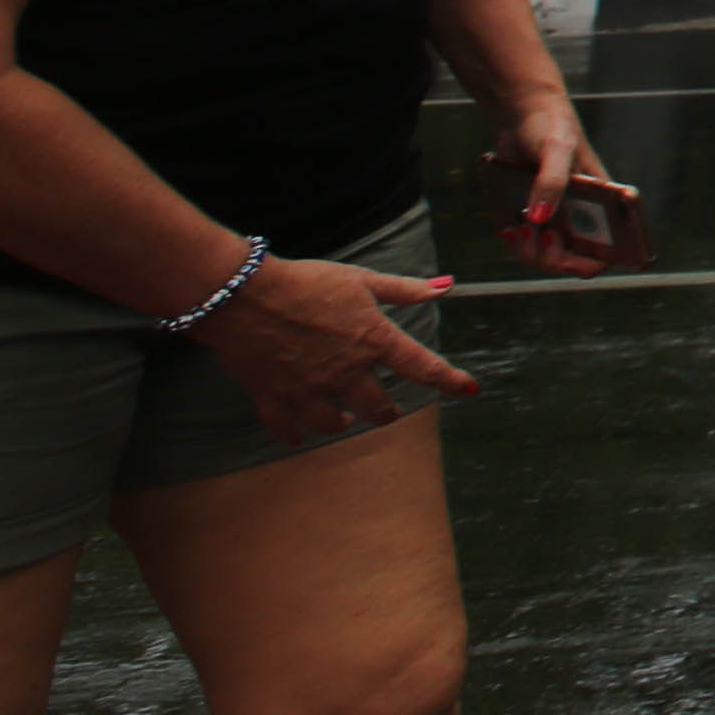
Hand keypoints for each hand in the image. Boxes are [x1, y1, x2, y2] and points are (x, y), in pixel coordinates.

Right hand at [200, 249, 480, 447]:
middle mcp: (346, 372)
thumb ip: (405, 289)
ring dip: (341, 424)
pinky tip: (298, 434)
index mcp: (373, 341)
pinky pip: (286, 429)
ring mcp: (309, 389)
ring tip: (344, 419)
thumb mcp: (361, 279)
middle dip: (385, 411)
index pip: (424, 367)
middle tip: (386, 409)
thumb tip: (448, 285)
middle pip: (379, 409)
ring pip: (333, 425)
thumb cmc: (306, 281)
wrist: (243, 294)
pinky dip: (293, 434)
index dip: (451, 380)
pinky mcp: (272, 398)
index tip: (470, 390)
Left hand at [476, 98, 643, 276]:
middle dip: (554, 258)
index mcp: (607, 202)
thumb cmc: (552, 127)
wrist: (524, 115)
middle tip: (542, 234)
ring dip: (531, 251)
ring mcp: (559, 217)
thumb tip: (540, 220)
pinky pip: (527, 243)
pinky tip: (509, 227)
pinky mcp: (535, 215)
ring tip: (519, 228)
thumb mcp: (556, 150)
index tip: (571, 257)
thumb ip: (551, 183)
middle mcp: (586, 215)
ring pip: (548, 255)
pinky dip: (516, 242)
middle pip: (575, 259)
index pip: (613, 248)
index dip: (594, 262)